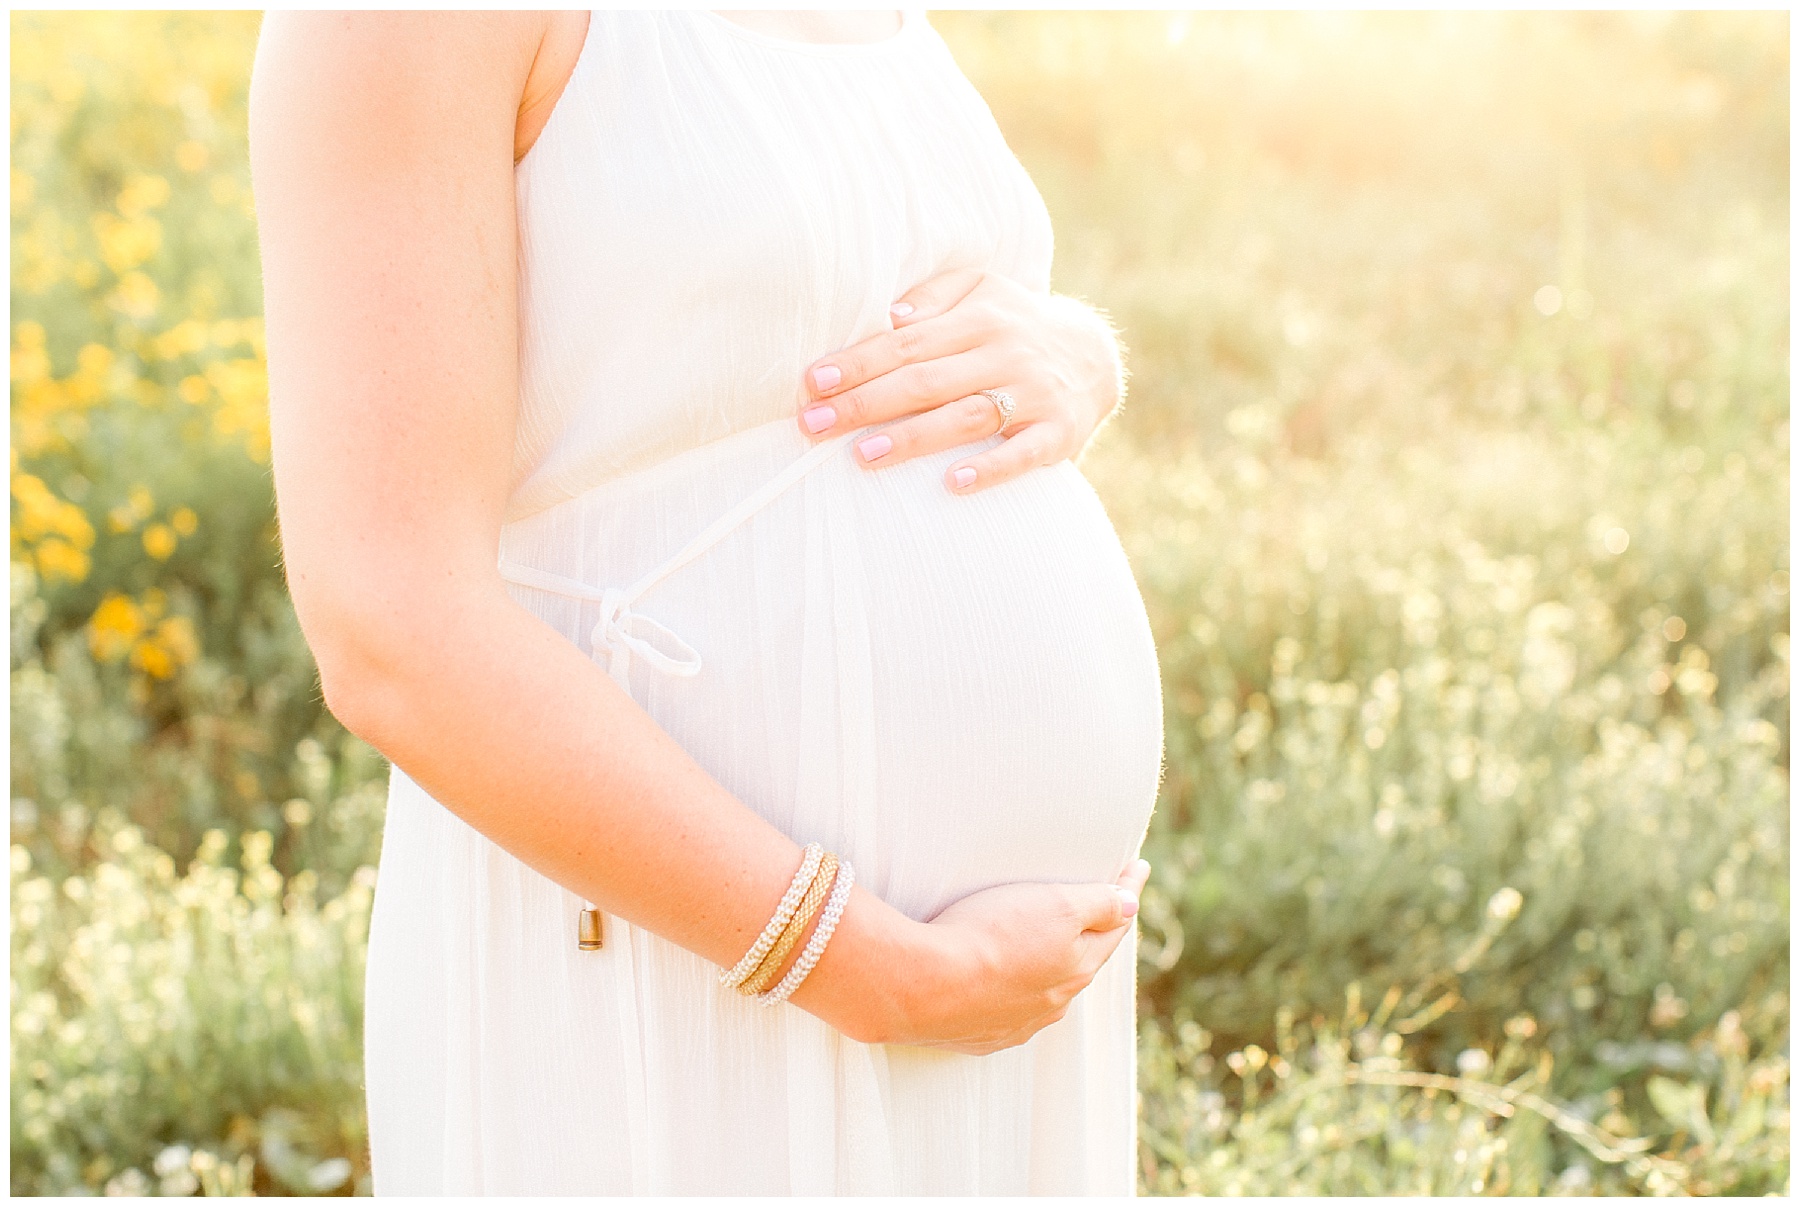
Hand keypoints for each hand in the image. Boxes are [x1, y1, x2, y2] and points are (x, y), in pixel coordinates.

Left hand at [796, 269, 1125, 494]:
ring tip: (863, 455)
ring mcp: (1032, 395)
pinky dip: (989, 469)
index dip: (858, 363)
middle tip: (814, 426)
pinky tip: (952, 484)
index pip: (906, 343)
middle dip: (865, 403)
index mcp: (978, 318)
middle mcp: (1004, 353)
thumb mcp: (980, 291)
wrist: (1093, 356)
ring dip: (913, 438)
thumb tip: (887, 314)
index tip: (813, 382)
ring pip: (966, 416)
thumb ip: (933, 297)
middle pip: (925, 381)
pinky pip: (1022, 453)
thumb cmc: (1012, 325)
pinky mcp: (1057, 433)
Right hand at [886, 858, 1150, 1054]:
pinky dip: (1008, 991)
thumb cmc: (989, 937)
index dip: (1125, 894)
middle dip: (1090, 934)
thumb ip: (1098, 905)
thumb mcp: (1055, 906)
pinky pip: (1002, 1010)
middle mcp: (1052, 1004)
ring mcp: (1014, 1024)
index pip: (1112, 928)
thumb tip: (1131, 906)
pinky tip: (996, 982)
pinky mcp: (977, 1036)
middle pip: (1080, 962)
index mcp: (1075, 969)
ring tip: (1041, 944)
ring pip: (1042, 990)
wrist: (921, 986)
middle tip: (1097, 906)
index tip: (1136, 867)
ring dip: (1047, 967)